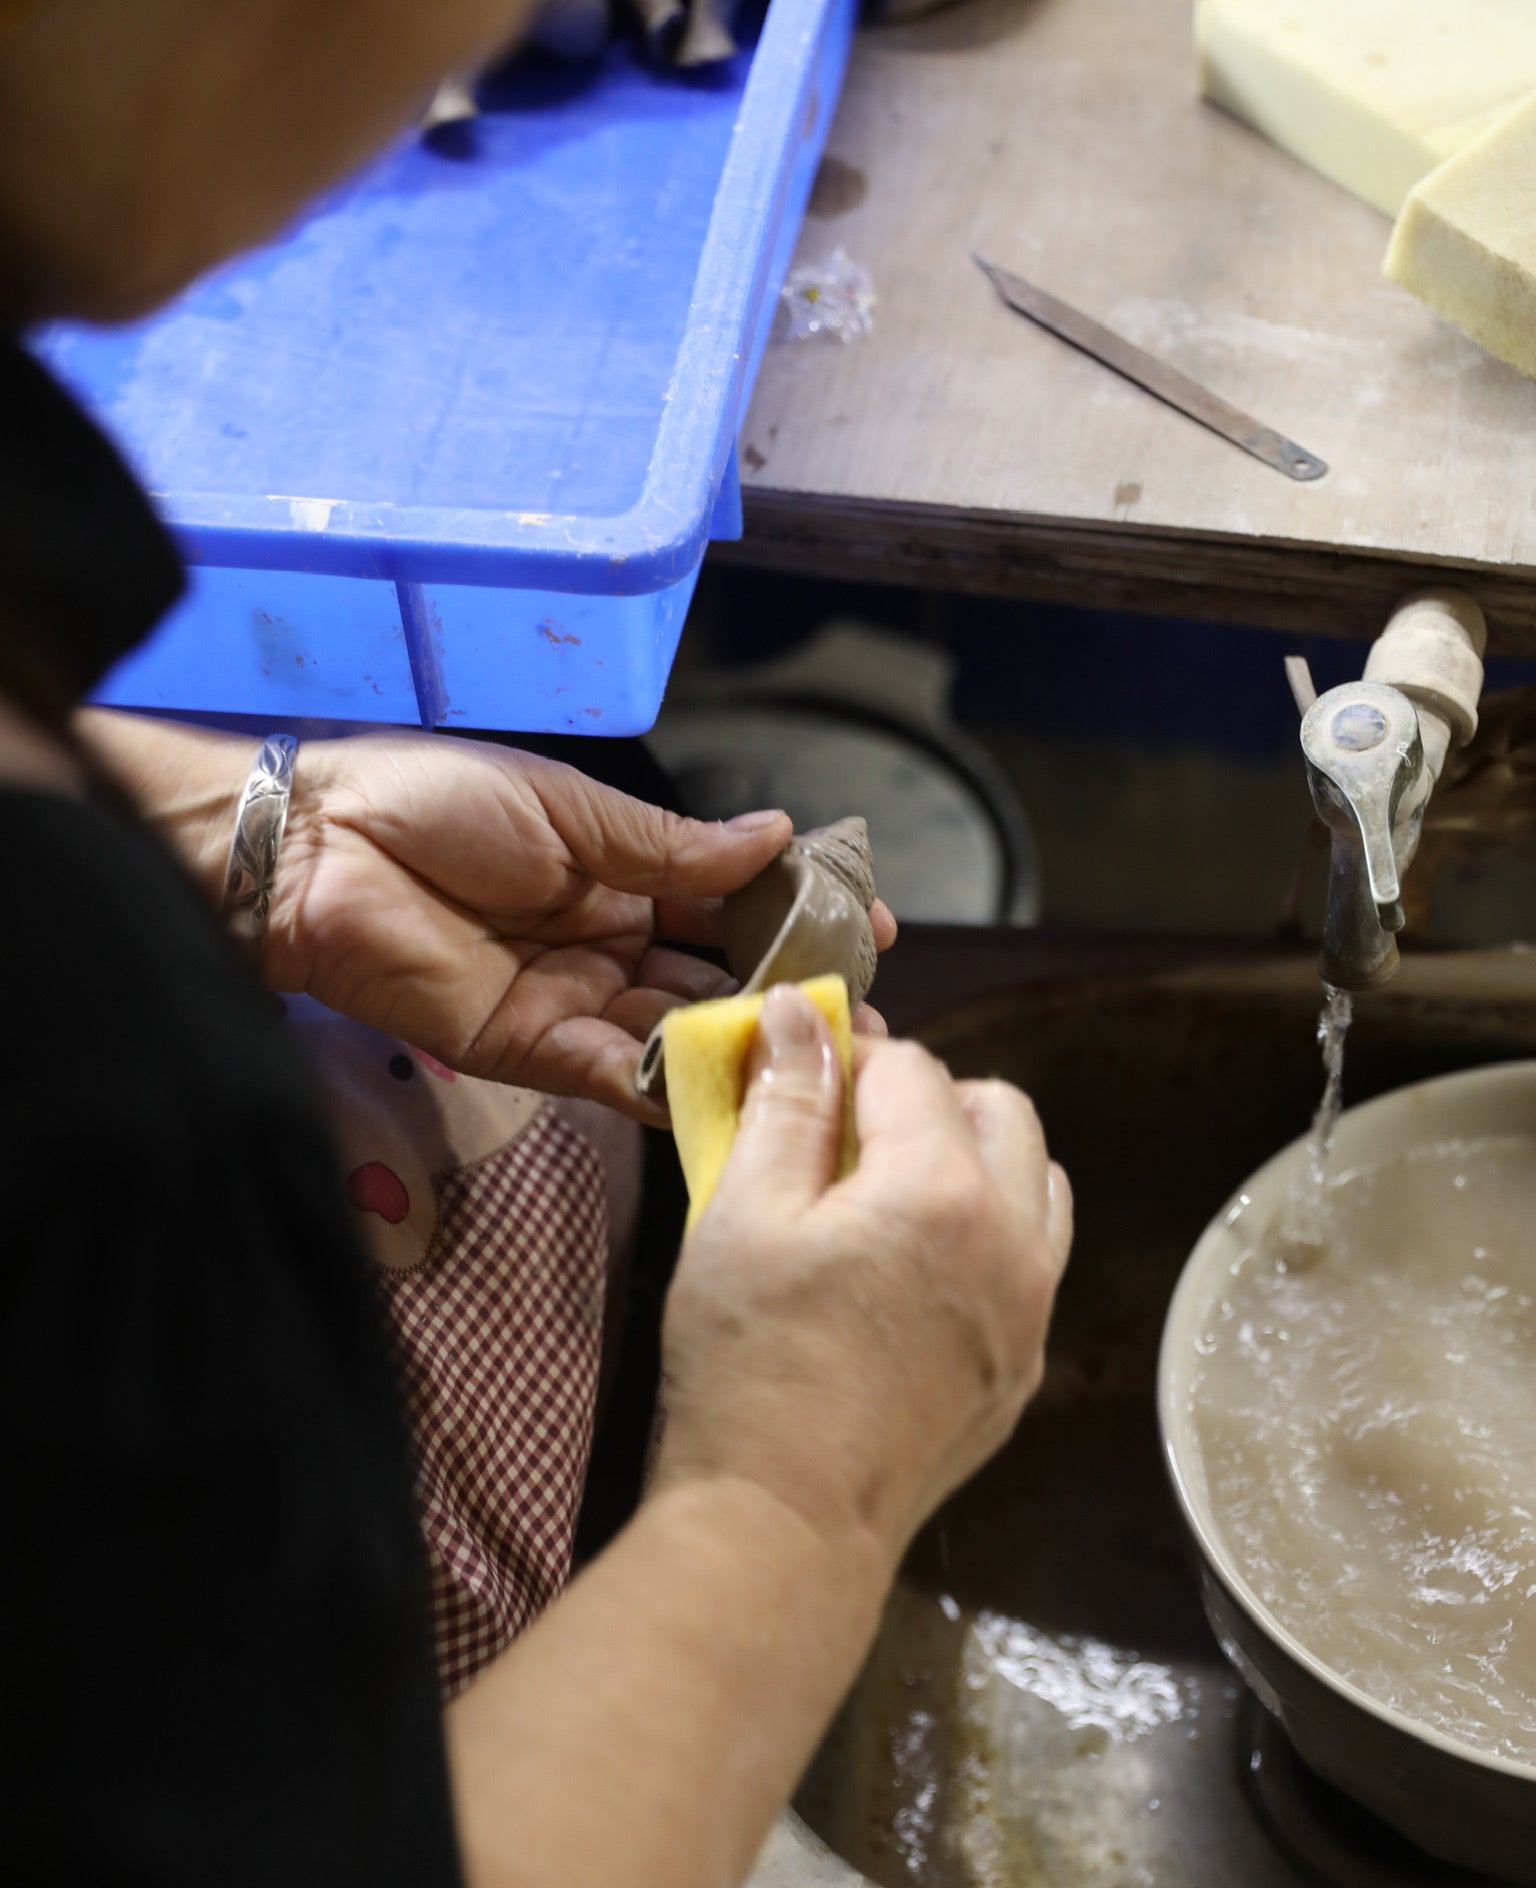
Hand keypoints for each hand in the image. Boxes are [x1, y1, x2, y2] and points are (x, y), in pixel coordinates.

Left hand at [265, 733, 893, 1118]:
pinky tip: (735, 1085)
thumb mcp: (572, 809)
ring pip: (677, 1033)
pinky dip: (671, 1083)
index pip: (727, 902)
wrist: (318, 850)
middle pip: (715, 978)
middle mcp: (607, 944)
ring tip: (824, 1060)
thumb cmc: (435, 803)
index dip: (795, 915)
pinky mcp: (530, 1052)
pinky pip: (614, 1077)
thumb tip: (779, 837)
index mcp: (618, 872)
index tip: (868, 927)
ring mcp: (573, 1003)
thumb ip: (673, 848)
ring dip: (747, 1046)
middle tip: (865, 1018)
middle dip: (788, 997)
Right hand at [656, 986, 1072, 1569]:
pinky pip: (1035, 1264)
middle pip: (1001, 1109)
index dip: (849, 1058)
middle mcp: (1013, 1240)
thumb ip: (785, 1103)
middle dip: (929, 1099)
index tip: (801, 1079)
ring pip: (1037, 1183)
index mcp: (942, 1189)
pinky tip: (914, 1272)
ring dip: (977, 1163)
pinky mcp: (1024, 1370)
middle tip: (847, 1134)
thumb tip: (800, 1013)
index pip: (913, 1068)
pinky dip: (990, 1237)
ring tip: (891, 1197)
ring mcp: (1032, 1311)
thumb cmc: (748, 1368)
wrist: (786, 1526)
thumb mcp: (741, 1215)